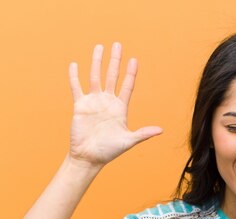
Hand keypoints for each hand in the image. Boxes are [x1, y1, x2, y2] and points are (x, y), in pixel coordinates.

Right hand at [68, 42, 162, 168]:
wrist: (89, 157)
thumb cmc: (109, 151)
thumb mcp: (128, 141)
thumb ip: (143, 134)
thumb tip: (161, 130)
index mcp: (120, 108)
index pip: (127, 86)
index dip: (130, 73)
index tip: (134, 60)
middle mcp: (107, 101)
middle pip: (112, 76)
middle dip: (115, 60)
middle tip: (117, 44)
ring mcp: (94, 102)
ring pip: (95, 77)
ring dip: (97, 62)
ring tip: (99, 47)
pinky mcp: (80, 105)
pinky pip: (76, 87)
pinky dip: (74, 76)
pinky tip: (74, 64)